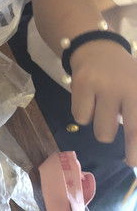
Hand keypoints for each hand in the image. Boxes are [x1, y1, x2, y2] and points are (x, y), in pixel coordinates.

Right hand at [70, 40, 136, 165]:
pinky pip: (80, 117)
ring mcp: (100, 85)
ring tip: (106, 112)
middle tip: (130, 158)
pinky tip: (90, 101)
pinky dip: (85, 114)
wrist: (98, 48)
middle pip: (112, 132)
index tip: (133, 163)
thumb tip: (136, 142)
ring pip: (98, 129)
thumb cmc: (124, 75)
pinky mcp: (81, 84)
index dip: (136, 146)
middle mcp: (122, 87)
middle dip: (126, 150)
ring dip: (102, 127)